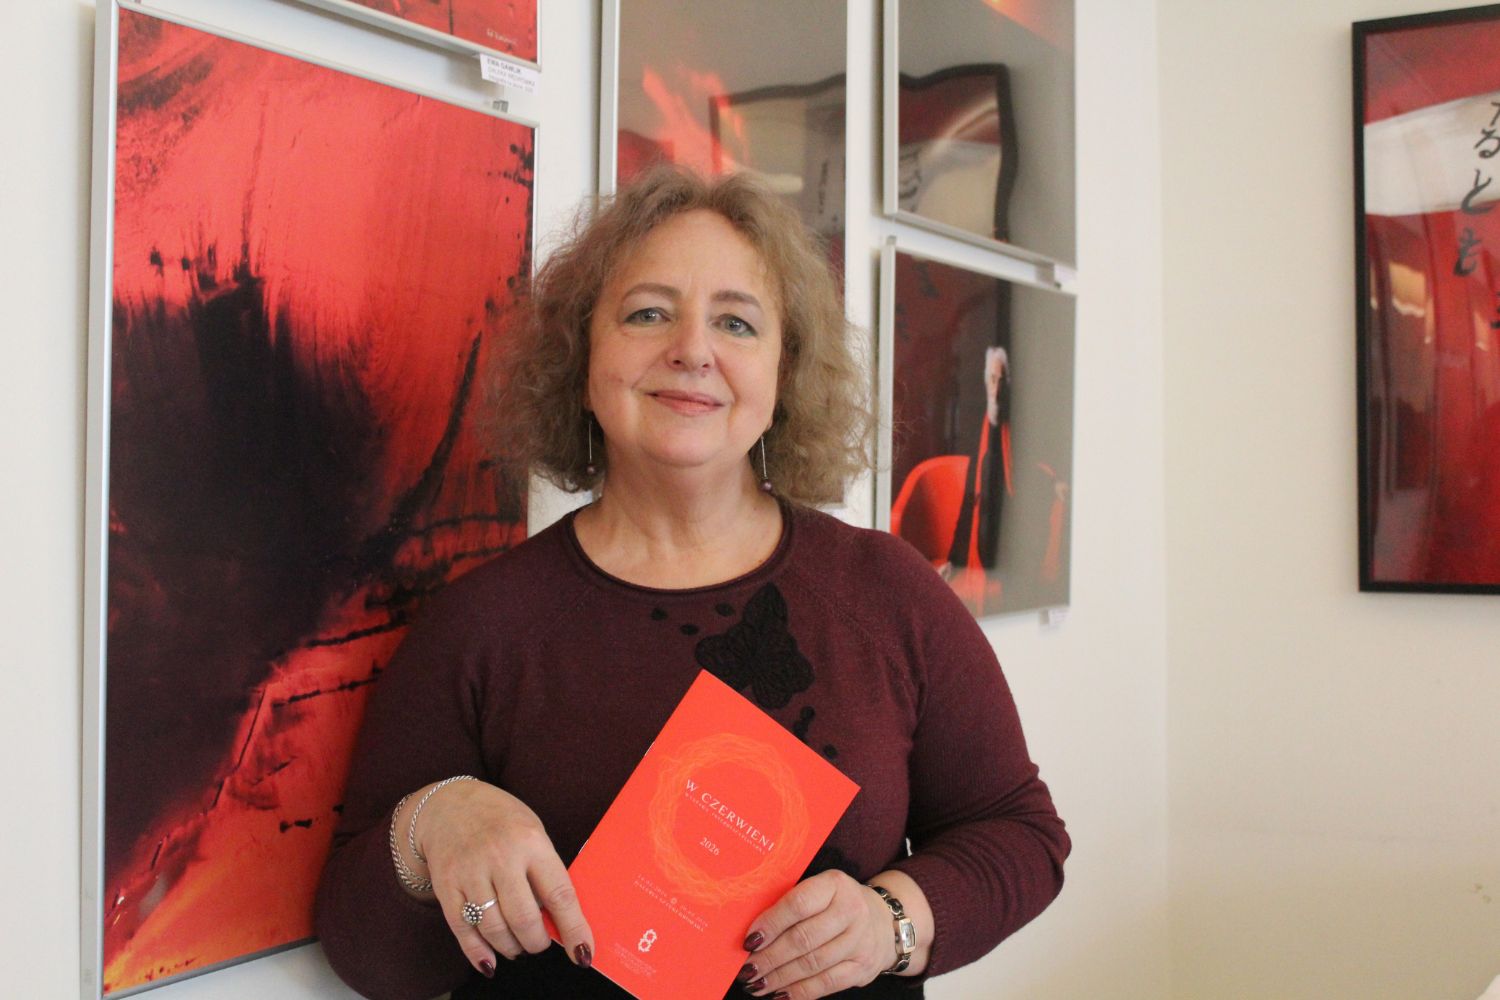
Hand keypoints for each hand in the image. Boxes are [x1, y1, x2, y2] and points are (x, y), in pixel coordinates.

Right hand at [408, 780, 593, 978]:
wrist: (450, 804)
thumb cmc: (502, 822)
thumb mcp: (533, 833)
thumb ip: (545, 872)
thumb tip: (559, 920)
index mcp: (531, 842)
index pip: (559, 894)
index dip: (573, 929)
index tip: (584, 952)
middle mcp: (500, 857)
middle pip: (524, 919)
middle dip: (537, 942)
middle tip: (539, 942)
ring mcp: (470, 872)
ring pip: (494, 929)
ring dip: (512, 947)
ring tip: (518, 945)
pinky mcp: (446, 887)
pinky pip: (464, 930)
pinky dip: (479, 952)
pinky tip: (491, 960)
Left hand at [734, 871, 893, 998]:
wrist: (884, 922)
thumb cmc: (836, 904)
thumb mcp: (820, 891)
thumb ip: (790, 904)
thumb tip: (751, 933)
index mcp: (835, 884)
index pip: (798, 904)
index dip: (771, 923)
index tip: (748, 940)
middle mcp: (851, 910)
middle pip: (803, 938)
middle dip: (770, 957)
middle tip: (747, 969)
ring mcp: (860, 941)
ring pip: (812, 964)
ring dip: (780, 977)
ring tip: (756, 984)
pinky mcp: (862, 968)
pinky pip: (827, 984)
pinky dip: (800, 992)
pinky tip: (780, 994)